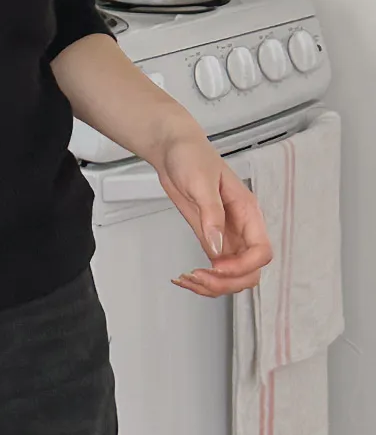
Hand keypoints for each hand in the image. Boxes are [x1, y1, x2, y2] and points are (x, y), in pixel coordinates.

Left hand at [154, 130, 272, 297]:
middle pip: (250, 271)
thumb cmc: (191, 155)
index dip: (243, 265)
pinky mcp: (209, 237)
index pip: (261, 251)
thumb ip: (211, 215)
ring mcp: (225, 235)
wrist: (172, 149)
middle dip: (227, 282)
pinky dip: (202, 279)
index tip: (216, 265)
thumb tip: (218, 247)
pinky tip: (185, 278)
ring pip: (233, 275)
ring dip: (214, 285)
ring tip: (187, 279)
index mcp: (247, 212)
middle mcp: (241, 227)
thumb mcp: (201, 182)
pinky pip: (215, 268)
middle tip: (199, 277)